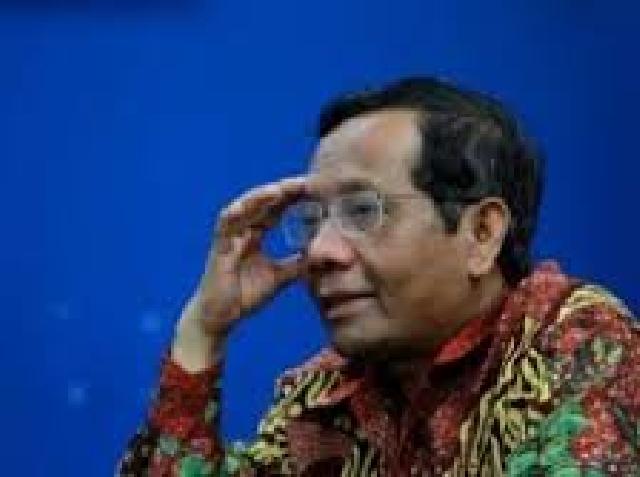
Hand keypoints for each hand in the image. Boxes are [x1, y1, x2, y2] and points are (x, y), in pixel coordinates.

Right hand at [194, 175, 307, 337]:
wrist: (220, 318)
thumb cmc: (244, 296)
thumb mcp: (279, 277)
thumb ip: (297, 264)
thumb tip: (322, 256)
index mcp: (255, 235)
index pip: (276, 210)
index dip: (293, 199)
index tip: (314, 191)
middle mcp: (242, 231)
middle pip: (263, 203)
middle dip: (283, 192)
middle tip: (305, 183)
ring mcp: (229, 237)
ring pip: (244, 208)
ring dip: (261, 198)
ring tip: (280, 190)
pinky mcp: (218, 247)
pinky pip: (224, 225)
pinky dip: (234, 214)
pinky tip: (245, 207)